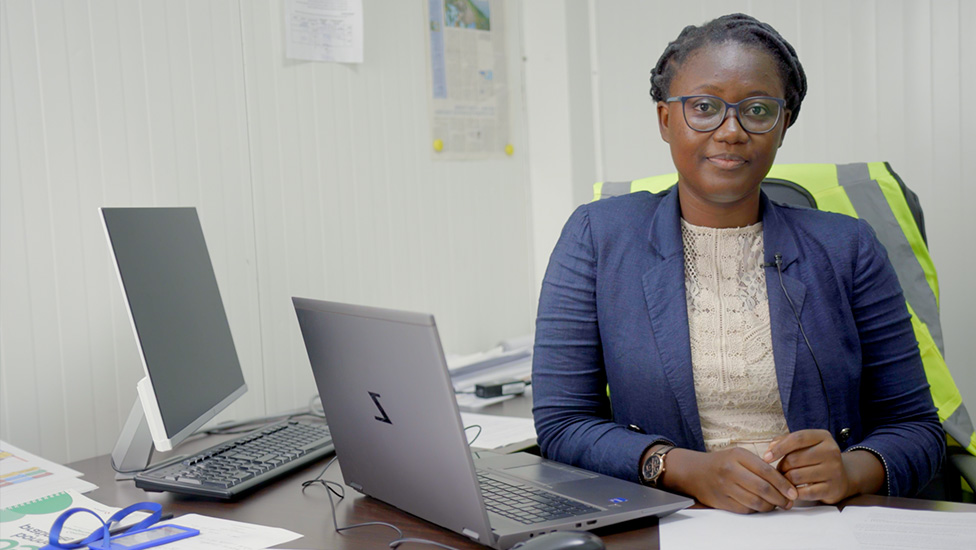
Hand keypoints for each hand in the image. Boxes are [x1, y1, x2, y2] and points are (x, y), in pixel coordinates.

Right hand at [663, 447, 797, 513]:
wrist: (695, 472)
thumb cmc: (722, 463)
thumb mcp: (739, 455)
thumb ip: (760, 465)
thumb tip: (784, 482)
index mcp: (738, 455)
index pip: (767, 471)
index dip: (783, 484)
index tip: (793, 492)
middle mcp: (731, 470)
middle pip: (763, 488)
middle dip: (780, 498)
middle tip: (789, 502)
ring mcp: (725, 487)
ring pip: (756, 502)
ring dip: (771, 506)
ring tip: (778, 505)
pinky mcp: (722, 501)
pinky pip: (746, 509)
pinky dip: (758, 510)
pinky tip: (762, 506)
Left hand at [764, 429, 882, 503]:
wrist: (841, 478)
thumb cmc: (815, 458)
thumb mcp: (805, 444)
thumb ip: (785, 441)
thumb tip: (770, 449)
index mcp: (823, 437)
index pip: (797, 438)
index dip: (779, 448)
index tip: (765, 457)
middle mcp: (831, 452)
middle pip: (794, 459)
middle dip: (782, 467)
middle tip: (780, 471)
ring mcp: (834, 471)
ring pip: (797, 476)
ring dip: (786, 480)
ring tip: (786, 480)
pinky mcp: (832, 489)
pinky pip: (805, 492)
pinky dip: (794, 492)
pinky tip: (793, 491)